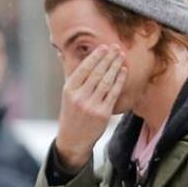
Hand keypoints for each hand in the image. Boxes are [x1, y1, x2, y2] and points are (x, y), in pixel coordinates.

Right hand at [54, 45, 126, 171]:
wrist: (73, 139)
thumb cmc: (71, 113)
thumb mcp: (66, 95)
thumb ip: (72, 76)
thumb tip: (64, 53)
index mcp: (69, 90)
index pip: (84, 69)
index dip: (95, 57)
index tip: (104, 47)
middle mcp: (79, 97)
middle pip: (97, 73)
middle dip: (108, 58)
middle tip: (117, 47)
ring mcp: (91, 106)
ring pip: (106, 81)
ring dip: (115, 66)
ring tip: (121, 56)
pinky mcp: (103, 114)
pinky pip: (113, 93)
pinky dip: (119, 81)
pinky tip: (123, 71)